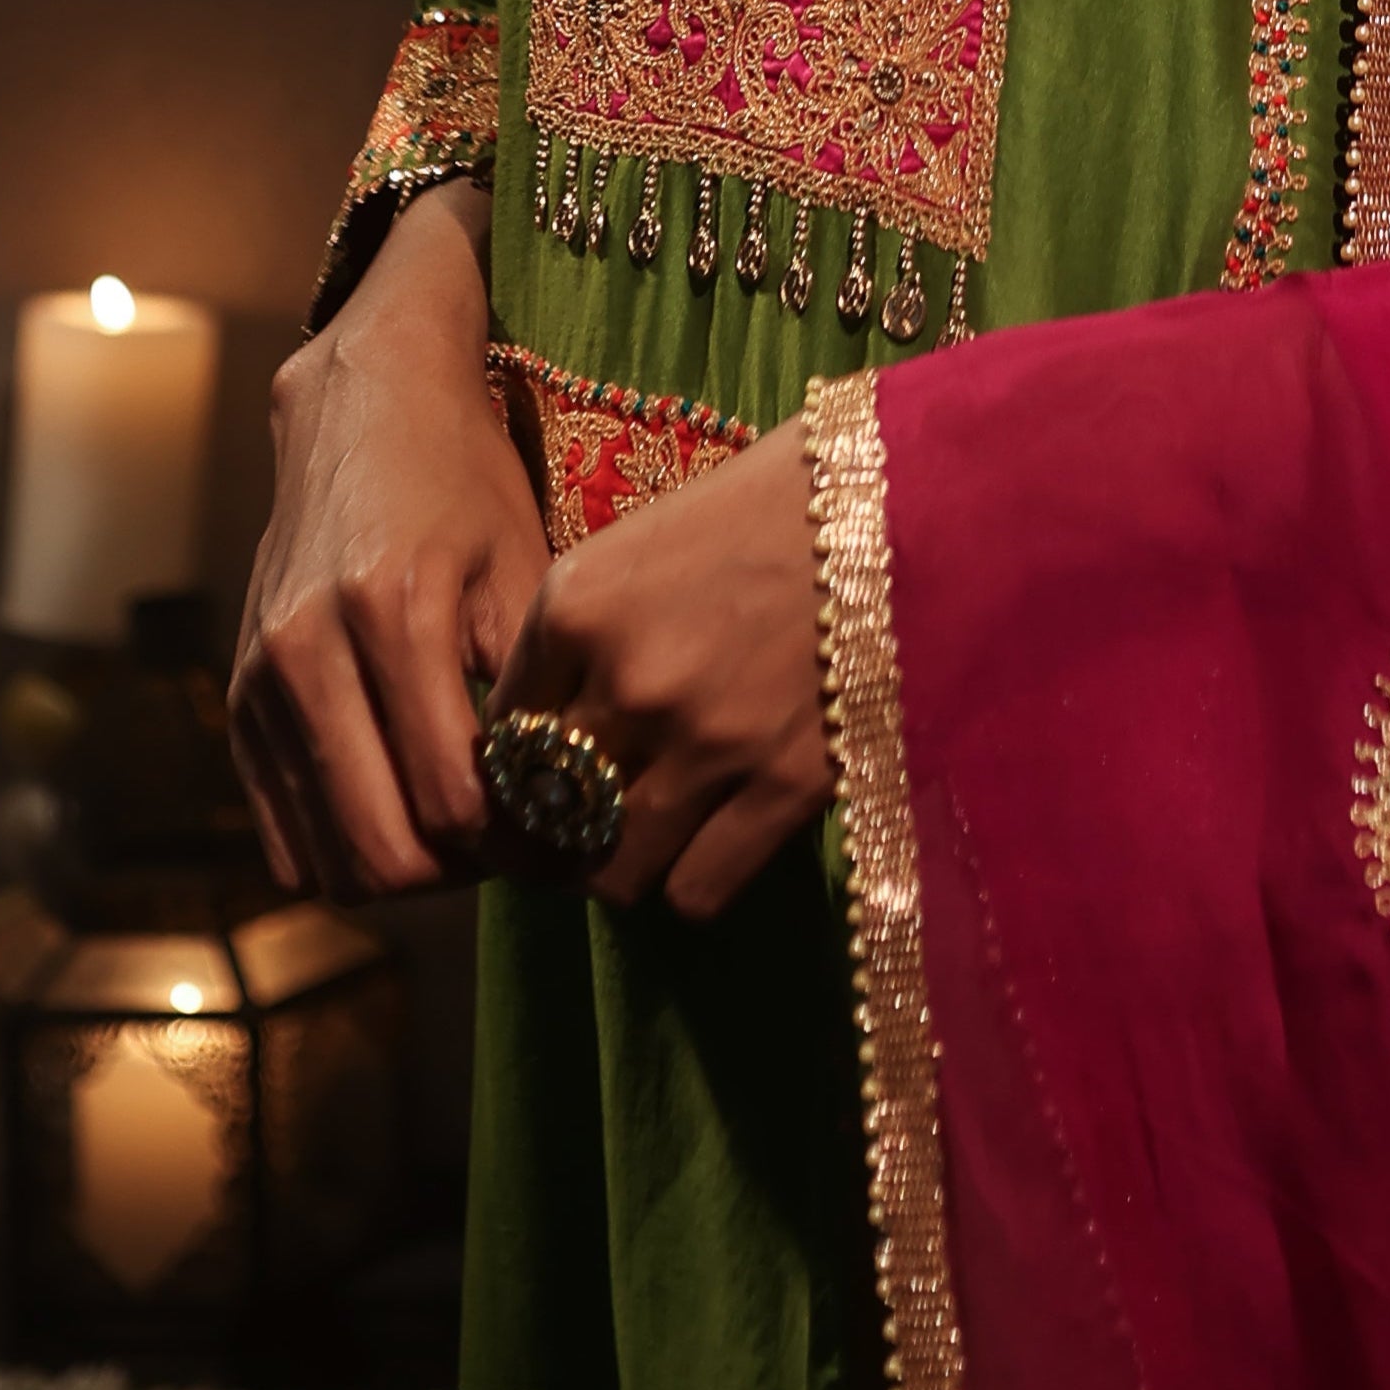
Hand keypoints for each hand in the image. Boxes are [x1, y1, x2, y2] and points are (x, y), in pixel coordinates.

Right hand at [228, 183, 542, 898]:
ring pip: (330, 860)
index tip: (559, 828)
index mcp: (395, 610)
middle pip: (384, 852)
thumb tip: (561, 817)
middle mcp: (310, 649)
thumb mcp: (522, 567)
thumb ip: (533, 691)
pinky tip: (407, 806)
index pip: (451, 802)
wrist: (361, 409)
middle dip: (462, 871)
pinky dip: (349, 847)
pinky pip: (287, 835)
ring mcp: (261, 678)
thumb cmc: (465, 482)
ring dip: (406, 868)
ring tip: (467, 828)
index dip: (515, 842)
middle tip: (516, 843)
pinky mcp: (239, 700)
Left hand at [487, 415, 832, 917]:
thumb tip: (533, 733)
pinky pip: (696, 890)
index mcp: (576, 605)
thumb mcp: (637, 548)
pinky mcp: (788, 782)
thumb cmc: (759, 509)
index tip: (540, 776)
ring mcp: (707, 738)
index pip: (500, 736)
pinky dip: (691, 881)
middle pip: (544, 814)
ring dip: (617, 866)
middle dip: (554, 831)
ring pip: (611, 871)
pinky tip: (708, 842)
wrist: (889, 499)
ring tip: (643, 841)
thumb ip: (580, 637)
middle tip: (582, 825)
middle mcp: (628, 679)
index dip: (513, 767)